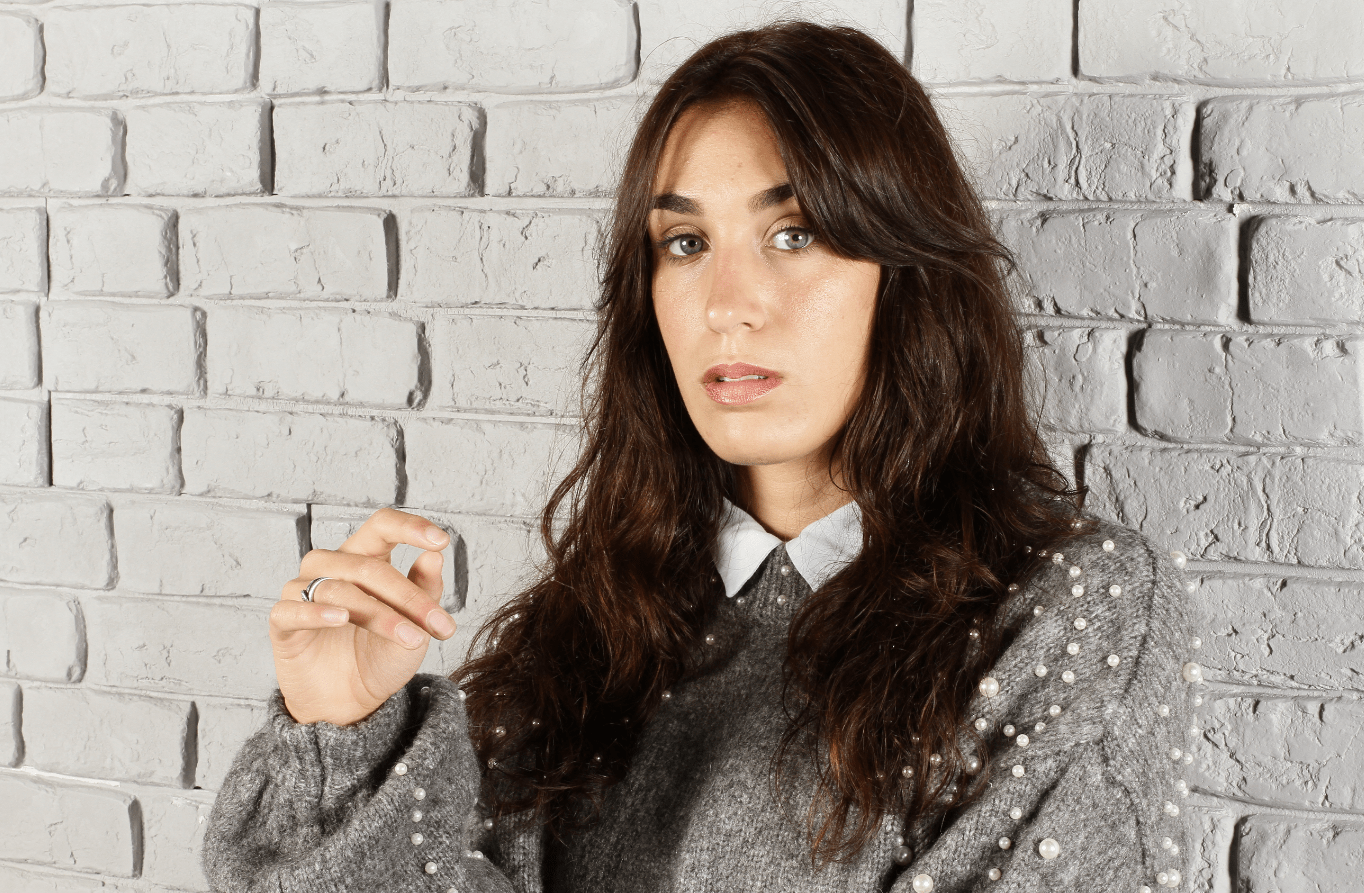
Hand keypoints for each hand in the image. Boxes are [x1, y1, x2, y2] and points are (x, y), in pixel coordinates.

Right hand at [269, 507, 458, 725]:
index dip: (409, 527)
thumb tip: (435, 557)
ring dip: (380, 615)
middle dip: (409, 598)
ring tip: (411, 638)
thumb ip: (424, 591)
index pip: (382, 526)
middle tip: (440, 625)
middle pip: (368, 567)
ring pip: (338, 590)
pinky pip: (292, 609)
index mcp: (364, 558)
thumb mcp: (415, 625)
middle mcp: (330, 566)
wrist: (351, 703)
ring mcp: (302, 591)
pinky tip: (340, 619)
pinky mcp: (282, 622)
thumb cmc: (381, 654)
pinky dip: (316, 613)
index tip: (441, 540)